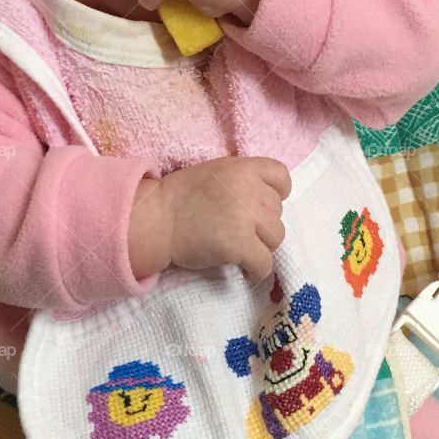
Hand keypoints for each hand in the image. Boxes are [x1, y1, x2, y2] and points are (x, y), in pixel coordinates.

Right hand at [155, 155, 291, 284]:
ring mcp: (246, 218)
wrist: (157, 219)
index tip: (261, 206)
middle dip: (262, 224)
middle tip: (239, 230)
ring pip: (276, 238)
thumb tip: (266, 201)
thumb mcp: (216, 172)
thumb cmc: (181, 197)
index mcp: (243, 168)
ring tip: (240, 248)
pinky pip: (265, 263)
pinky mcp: (240, 245)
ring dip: (261, 246)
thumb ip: (243, 180)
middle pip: (278, 212)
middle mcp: (249, 190)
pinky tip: (245, 270)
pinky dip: (257, 270)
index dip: (277, 193)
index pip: (282, 176)